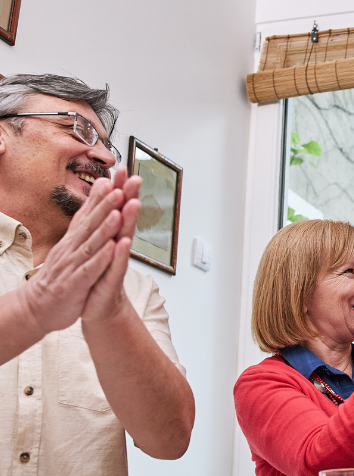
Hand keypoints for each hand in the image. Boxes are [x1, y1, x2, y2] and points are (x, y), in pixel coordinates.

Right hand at [21, 176, 129, 333]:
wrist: (39, 307)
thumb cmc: (62, 275)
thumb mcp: (72, 246)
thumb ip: (84, 224)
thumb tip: (94, 202)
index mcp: (75, 240)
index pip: (89, 214)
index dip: (103, 196)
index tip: (116, 178)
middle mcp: (73, 249)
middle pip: (91, 224)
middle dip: (106, 206)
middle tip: (120, 188)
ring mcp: (73, 266)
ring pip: (91, 245)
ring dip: (105, 229)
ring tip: (118, 213)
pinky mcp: (75, 284)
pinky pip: (90, 270)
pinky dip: (101, 259)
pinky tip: (113, 249)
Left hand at [82, 170, 141, 323]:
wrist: (99, 307)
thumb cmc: (97, 276)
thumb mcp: (98, 245)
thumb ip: (103, 220)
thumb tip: (106, 195)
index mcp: (110, 237)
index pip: (115, 209)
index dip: (118, 189)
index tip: (121, 168)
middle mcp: (117, 247)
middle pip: (124, 218)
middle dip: (129, 197)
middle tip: (135, 178)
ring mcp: (116, 262)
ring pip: (124, 238)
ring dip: (129, 221)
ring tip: (133, 203)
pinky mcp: (111, 280)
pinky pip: (117, 265)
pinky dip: (120, 254)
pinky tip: (123, 242)